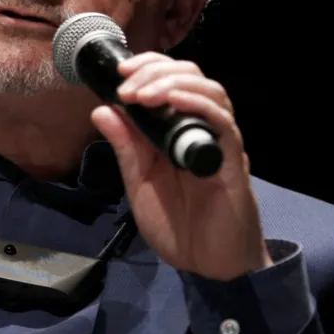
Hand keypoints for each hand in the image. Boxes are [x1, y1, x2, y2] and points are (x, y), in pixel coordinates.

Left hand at [91, 52, 271, 280]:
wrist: (208, 265)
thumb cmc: (177, 224)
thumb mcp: (139, 182)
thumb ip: (125, 147)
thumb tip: (102, 109)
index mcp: (176, 131)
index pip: (169, 80)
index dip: (147, 68)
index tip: (119, 73)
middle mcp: (200, 130)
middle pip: (191, 75)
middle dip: (156, 70)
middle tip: (127, 85)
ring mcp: (218, 143)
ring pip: (210, 90)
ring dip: (173, 83)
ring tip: (143, 95)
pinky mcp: (231, 161)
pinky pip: (222, 123)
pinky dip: (197, 105)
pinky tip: (173, 103)